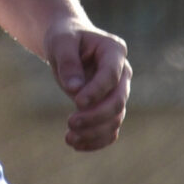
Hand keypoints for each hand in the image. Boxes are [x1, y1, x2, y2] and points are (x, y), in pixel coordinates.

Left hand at [45, 22, 130, 151]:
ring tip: (69, 138)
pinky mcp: (109, 106)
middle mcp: (122, 73)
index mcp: (114, 51)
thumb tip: (74, 88)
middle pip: (118, 101)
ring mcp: (118, 91)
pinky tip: (76, 145)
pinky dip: (96, 140)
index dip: (97, 90)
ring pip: (115, 119)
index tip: (77, 101)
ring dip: (94, 132)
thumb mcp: (61, 42)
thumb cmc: (65, 39)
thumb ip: (68, 62)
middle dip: (95, 116)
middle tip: (70, 123)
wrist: (68, 44)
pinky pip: (110, 129)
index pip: (112, 75)